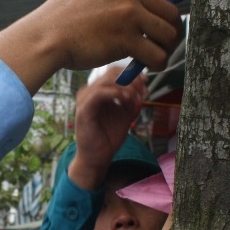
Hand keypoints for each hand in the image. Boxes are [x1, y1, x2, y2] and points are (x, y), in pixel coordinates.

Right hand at [0, 0, 180, 94]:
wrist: (46, 36)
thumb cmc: (63, 17)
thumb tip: (140, 1)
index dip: (159, 11)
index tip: (154, 24)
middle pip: (169, 11)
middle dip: (167, 30)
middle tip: (158, 43)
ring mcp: (129, 13)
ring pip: (168, 33)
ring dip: (165, 48)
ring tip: (154, 55)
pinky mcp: (127, 38)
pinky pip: (157, 54)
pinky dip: (158, 63)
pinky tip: (149, 66)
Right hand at [68, 68, 145, 189]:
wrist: (97, 157)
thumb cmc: (108, 136)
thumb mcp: (125, 114)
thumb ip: (132, 100)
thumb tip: (143, 87)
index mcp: (97, 91)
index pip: (113, 72)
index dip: (131, 73)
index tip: (146, 82)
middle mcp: (89, 92)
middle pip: (111, 73)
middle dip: (131, 79)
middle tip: (143, 91)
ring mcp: (84, 99)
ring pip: (107, 80)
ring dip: (126, 87)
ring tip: (136, 98)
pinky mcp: (83, 109)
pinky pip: (100, 93)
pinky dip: (117, 93)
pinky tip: (126, 100)